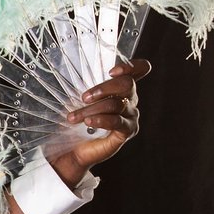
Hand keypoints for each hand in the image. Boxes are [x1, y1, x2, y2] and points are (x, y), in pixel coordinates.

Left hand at [49, 57, 150, 186]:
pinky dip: (101, 120)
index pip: (140, 69)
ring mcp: (131, 115)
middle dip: (103, 88)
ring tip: (73, 117)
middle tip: (83, 98)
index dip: (131, 66)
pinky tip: (88, 122)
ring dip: (91, 109)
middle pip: (127, 84)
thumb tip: (77, 74)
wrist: (73, 147)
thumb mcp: (80, 99)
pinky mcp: (127, 131)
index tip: (112, 71)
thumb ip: (87, 86)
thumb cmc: (78, 118)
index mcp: (122, 87)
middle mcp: (131, 99)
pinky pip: (117, 121)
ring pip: (116, 104)